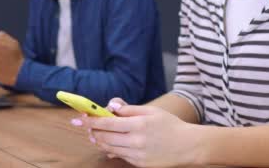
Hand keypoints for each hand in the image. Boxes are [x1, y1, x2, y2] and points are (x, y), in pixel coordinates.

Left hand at [72, 99, 201, 167]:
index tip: (80, 118)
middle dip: (92, 131)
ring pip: (109, 148)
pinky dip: (111, 150)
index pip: (107, 123)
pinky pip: (120, 156)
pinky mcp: (139, 164)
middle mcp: (136, 140)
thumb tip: (111, 107)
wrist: (187, 146)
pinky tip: (109, 145)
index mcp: (138, 124)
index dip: (91, 120)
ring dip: (99, 141)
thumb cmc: (169, 125)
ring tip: (95, 135)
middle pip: (104, 137)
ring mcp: (137, 154)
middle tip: (86, 126)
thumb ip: (129, 109)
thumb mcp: (151, 111)